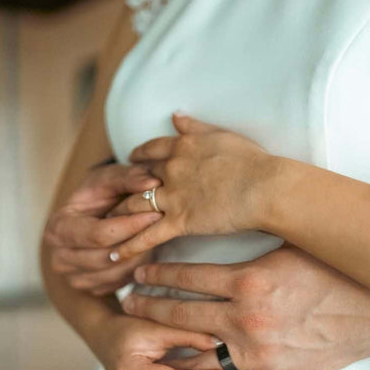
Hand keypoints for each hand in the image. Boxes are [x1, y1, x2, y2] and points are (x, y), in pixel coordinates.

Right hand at [43, 163, 161, 294]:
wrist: (95, 211)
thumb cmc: (101, 192)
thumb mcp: (111, 178)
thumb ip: (130, 177)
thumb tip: (152, 183)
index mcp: (58, 227)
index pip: (98, 234)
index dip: (130, 225)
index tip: (156, 213)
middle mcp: (60, 257)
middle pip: (107, 257)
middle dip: (138, 241)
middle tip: (164, 225)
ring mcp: (74, 278)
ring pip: (117, 273)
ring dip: (141, 255)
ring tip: (156, 235)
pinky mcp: (91, 289)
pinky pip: (120, 283)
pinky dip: (137, 267)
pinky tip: (146, 249)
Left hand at [108, 113, 277, 260]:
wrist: (264, 186)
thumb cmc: (251, 160)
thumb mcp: (221, 134)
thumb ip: (195, 126)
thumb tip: (176, 114)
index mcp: (181, 147)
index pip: (149, 151)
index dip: (136, 158)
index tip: (130, 163)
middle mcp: (171, 170)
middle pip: (136, 179)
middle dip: (121, 189)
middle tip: (109, 199)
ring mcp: (173, 196)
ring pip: (134, 206)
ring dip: (117, 216)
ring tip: (104, 227)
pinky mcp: (180, 221)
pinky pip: (148, 235)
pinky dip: (130, 246)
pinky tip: (116, 255)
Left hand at [121, 246, 369, 369]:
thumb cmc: (334, 275)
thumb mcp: (286, 249)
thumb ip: (249, 250)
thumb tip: (219, 239)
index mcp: (248, 280)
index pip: (187, 276)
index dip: (158, 273)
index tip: (141, 272)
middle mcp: (245, 318)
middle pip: (180, 314)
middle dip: (148, 307)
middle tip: (128, 302)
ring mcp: (254, 351)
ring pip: (193, 350)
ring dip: (166, 343)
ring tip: (146, 335)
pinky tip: (181, 367)